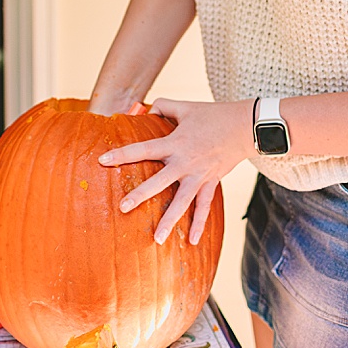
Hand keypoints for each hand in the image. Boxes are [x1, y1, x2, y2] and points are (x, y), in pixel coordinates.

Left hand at [98, 97, 254, 244]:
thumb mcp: (185, 106)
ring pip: (182, 202)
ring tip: (157, 239)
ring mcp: (199, 175)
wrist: (245, 126)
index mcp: (175, 142)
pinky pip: (204, 207)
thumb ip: (162, 106)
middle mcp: (185, 162)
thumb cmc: (212, 114)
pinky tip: (191, 242)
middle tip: (123, 208)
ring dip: (170, 221)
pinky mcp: (210, 183)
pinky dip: (198, 224)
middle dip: (140, 195)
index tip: (102, 160)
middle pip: (159, 181)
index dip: (122, 154)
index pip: (143, 149)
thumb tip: (145, 110)